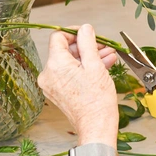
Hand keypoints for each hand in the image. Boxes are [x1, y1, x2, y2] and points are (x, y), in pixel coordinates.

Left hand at [38, 24, 117, 146]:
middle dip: (85, 47)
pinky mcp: (57, 93)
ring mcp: (51, 85)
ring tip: (107, 57)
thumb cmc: (97, 101)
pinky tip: (101, 66)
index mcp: (55, 65)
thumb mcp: (95, 65)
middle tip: (102, 46)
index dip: (73, 32)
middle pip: (64, 50)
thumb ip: (87, 43)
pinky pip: (68, 75)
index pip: (58, 37)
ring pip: (69, 63)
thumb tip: (84, 29)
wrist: (96, 126)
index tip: (87, 33)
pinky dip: (82, 70)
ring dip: (87, 58)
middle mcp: (48, 75)